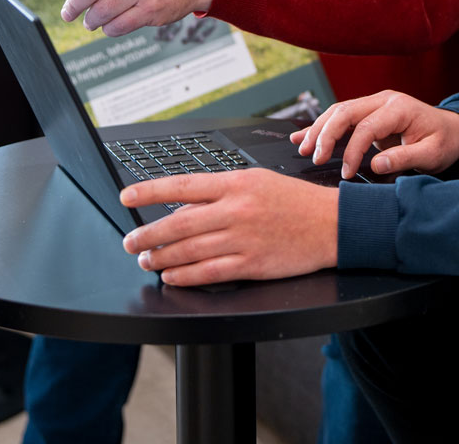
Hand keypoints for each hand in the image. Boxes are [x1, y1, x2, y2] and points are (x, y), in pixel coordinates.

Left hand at [120, 169, 338, 284]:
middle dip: (147, 234)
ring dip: (162, 257)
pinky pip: (208, 272)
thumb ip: (222, 191)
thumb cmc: (297, 202)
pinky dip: (185, 276)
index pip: (183, 185)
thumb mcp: (259, 181)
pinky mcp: (252, 264)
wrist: (332, 224)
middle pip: (178, 223)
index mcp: (237, 183)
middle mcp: (236, 210)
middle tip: (130, 241)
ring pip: (189, 250)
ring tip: (147, 260)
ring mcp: (243, 238)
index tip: (127, 197)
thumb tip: (185, 203)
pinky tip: (172, 277)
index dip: (149, 191)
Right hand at [293, 90, 458, 179]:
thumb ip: (405, 159)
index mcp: (399, 108)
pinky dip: (322, 127)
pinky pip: (341, 117)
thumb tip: (376, 166)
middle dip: (326, 135)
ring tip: (303, 149)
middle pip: (345, 112)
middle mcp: (384, 100)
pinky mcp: (369, 113)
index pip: (366, 128)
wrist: (454, 129)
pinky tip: (303, 136)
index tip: (347, 173)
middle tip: (315, 158)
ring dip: (319, 130)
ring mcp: (375, 104)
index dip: (353, 151)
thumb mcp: (432, 154)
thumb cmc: (445, 142)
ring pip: (338, 112)